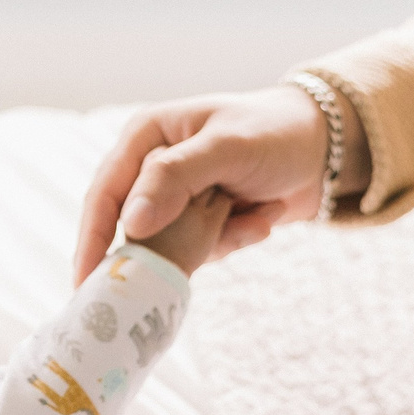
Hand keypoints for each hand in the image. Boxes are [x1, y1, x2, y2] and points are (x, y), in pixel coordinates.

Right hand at [73, 85, 369, 281]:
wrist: (327, 148)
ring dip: (216, 238)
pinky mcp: (202, 221)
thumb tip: (130, 224)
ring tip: (255, 211)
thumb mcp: (226, 148)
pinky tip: (266, 214)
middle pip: (132, 227)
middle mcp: (153, 167)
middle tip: (170, 275)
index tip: (86, 282)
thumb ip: (175, 178)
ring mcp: (178, 198)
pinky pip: (202, 250)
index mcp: (146, 137)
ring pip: (170, 246)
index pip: (105, 192)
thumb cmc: (274, 132)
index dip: (93, 238)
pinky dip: (237, 238)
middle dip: (163, 248)